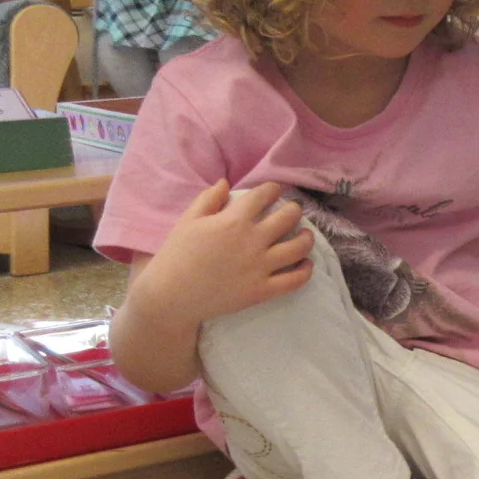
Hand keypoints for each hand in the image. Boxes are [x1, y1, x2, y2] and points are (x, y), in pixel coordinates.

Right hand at [129, 180, 312, 330]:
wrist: (171, 296)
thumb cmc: (176, 255)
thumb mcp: (188, 221)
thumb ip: (209, 199)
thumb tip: (226, 183)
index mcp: (233, 220)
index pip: (263, 196)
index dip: (273, 189)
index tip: (275, 190)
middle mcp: (252, 241)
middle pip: (288, 218)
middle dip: (295, 209)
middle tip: (294, 210)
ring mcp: (260, 267)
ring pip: (299, 247)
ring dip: (307, 237)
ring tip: (306, 234)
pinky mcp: (263, 290)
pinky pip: (295, 280)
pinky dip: (306, 270)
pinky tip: (306, 263)